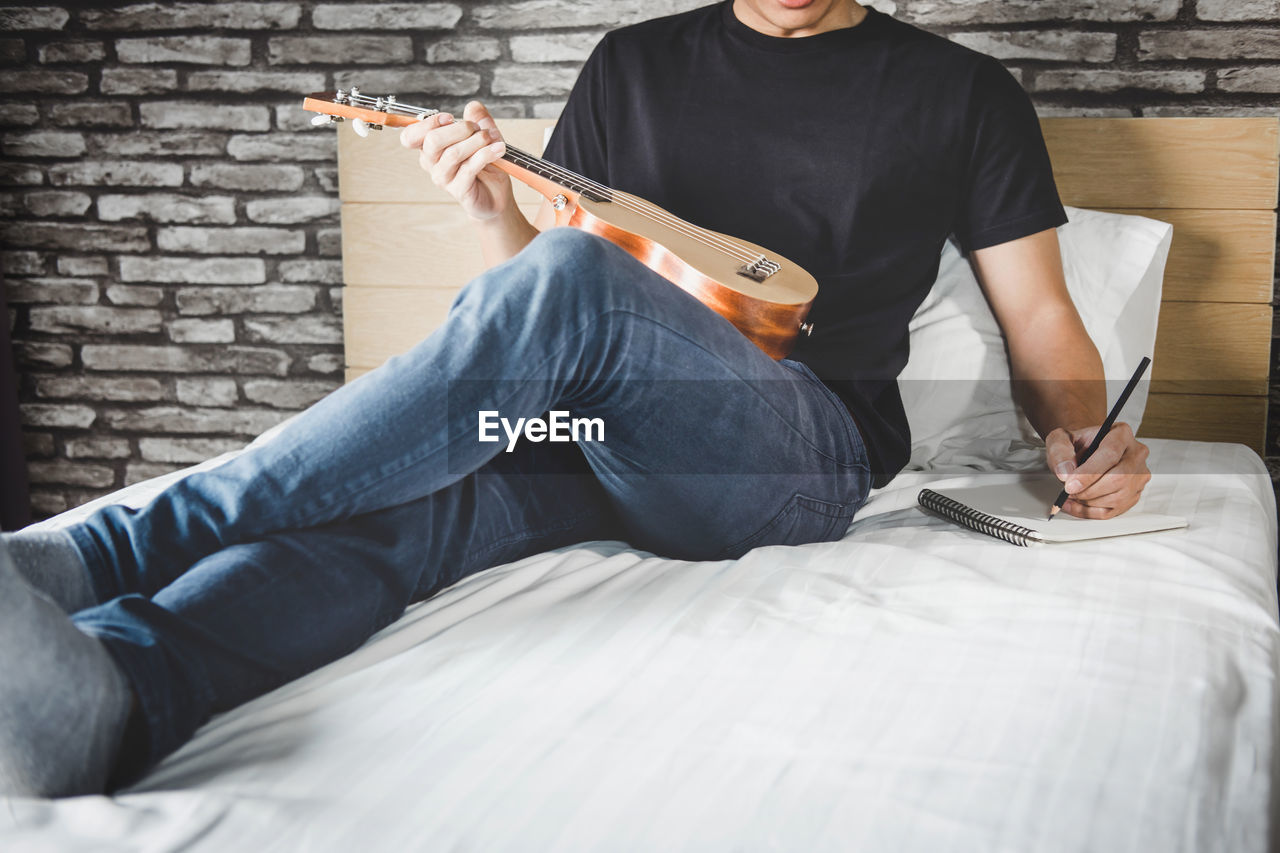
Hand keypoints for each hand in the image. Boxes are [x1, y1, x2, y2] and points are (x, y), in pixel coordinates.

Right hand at [399, 100, 511, 221]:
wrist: (496, 195)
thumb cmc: (486, 166)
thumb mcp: (484, 137)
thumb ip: (479, 120)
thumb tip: (473, 106)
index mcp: (430, 148)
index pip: (410, 136)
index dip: (428, 123)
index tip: (449, 117)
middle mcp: (432, 163)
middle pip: (432, 140)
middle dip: (460, 128)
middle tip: (478, 129)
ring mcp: (443, 178)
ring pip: (453, 153)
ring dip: (477, 141)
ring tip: (492, 138)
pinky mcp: (458, 190)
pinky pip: (469, 168)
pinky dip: (486, 154)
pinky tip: (498, 149)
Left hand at [1044, 422, 1150, 518]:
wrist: (1085, 450)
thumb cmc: (1077, 444)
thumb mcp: (1061, 439)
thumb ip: (1060, 452)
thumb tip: (1065, 473)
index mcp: (1121, 434)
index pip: (1110, 455)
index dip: (1089, 474)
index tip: (1069, 485)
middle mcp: (1136, 453)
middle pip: (1119, 478)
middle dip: (1089, 491)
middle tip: (1069, 492)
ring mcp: (1139, 475)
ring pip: (1119, 497)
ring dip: (1090, 502)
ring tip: (1072, 495)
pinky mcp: (1135, 493)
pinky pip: (1116, 510)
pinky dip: (1092, 512)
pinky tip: (1078, 505)